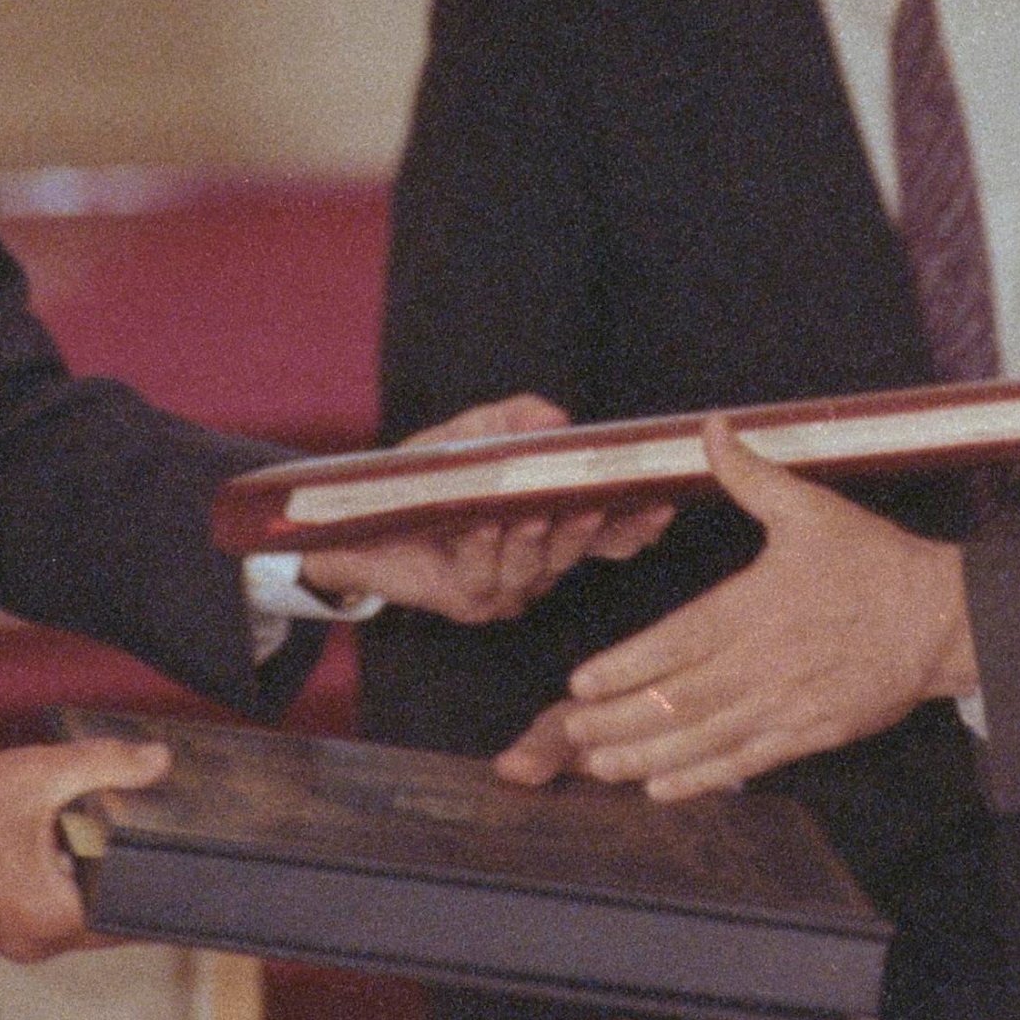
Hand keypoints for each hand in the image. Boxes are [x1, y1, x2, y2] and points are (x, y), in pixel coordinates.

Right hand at [0, 733, 170, 964]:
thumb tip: (159, 761)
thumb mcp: (35, 775)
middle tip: (156, 821)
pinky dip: (66, 868)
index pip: (136, 914)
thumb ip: (105, 767)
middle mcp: (37, 942)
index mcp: (53, 921)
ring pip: (81, 902)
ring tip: (111, 817)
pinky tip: (66, 828)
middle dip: (130, 865)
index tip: (194, 854)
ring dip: (94, 864)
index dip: (166, 882)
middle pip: (111, 908)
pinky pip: (53, 899)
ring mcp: (15, 936)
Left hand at [299, 397, 673, 625]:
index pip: (606, 533)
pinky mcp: (465, 601)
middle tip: (591, 504)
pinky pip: (484, 578)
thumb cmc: (424, 477)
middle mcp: (534, 563)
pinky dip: (484, 550)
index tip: (659, 505)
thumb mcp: (471, 434)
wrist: (359, 517)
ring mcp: (502, 587)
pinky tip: (481, 527)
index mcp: (548, 528)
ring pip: (534, 570)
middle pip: (575, 553)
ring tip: (531, 512)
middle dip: (585, 531)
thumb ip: (515, 419)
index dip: (634, 523)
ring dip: (533, 541)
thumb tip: (557, 418)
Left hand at [494, 421, 971, 801]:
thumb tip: (709, 428)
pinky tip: (662, 788)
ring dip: (647, 757)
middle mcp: (764, 662)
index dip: (626, 668)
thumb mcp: (810, 508)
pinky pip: (746, 762)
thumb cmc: (873, 562)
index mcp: (756, 605)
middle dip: (619, 722)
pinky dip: (701, 779)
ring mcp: (786, 704)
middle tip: (570, 733)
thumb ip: (749, 474)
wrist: (942, 618)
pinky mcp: (810, 734)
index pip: (677, 642)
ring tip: (599, 766)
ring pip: (704, 738)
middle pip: (679, 701)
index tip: (581, 683)